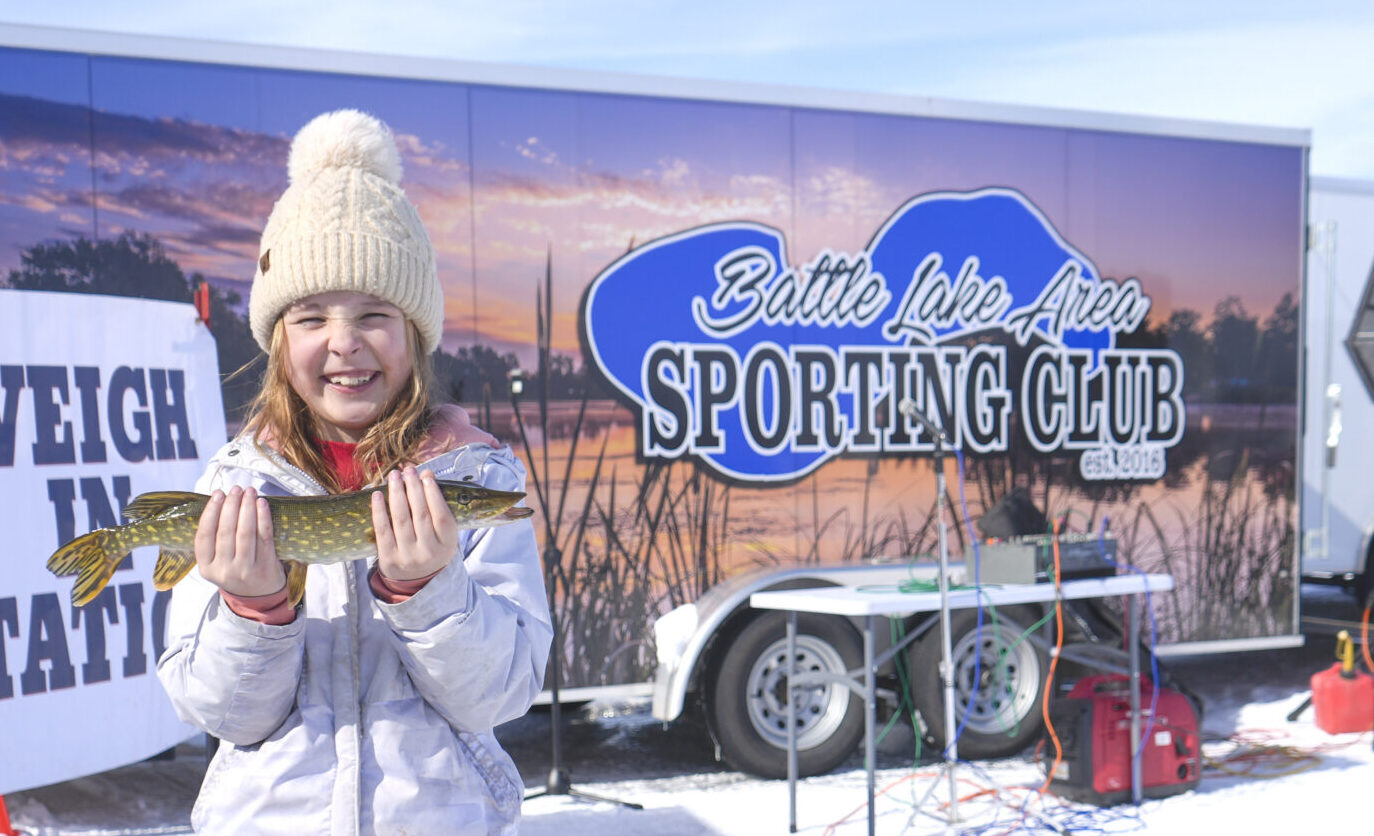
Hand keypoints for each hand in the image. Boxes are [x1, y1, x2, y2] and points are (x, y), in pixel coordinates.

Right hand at [194, 486, 284, 596]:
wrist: (260, 596)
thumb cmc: (236, 569)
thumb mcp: (217, 562)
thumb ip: (214, 539)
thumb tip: (218, 500)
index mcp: (206, 568)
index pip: (204, 536)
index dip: (210, 512)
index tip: (217, 494)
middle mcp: (224, 570)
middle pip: (226, 531)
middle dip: (231, 505)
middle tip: (236, 489)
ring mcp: (245, 570)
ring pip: (245, 532)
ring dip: (247, 508)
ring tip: (249, 491)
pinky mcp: (265, 566)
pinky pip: (264, 537)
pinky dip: (263, 517)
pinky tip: (262, 504)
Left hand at [372, 466, 459, 580]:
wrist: (416, 582)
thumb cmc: (431, 549)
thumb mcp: (443, 535)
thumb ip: (437, 508)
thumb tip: (426, 475)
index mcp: (447, 545)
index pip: (441, 515)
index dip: (433, 493)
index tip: (425, 475)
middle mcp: (429, 552)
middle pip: (421, 514)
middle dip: (414, 488)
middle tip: (408, 470)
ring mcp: (408, 557)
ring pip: (401, 519)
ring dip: (397, 493)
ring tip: (394, 476)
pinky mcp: (388, 559)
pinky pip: (383, 530)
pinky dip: (379, 511)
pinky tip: (377, 494)